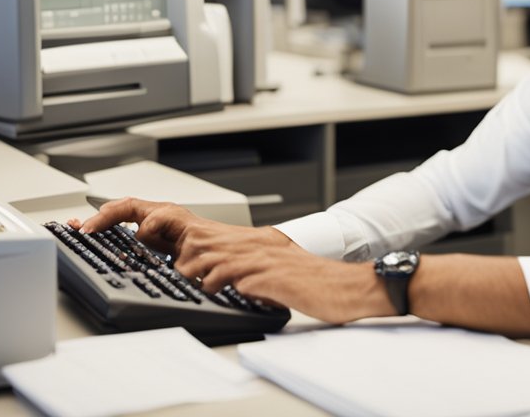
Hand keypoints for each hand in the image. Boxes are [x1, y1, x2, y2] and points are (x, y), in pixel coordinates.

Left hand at [68, 197, 393, 322]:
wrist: (340, 284)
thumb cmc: (294, 279)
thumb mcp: (244, 268)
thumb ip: (210, 264)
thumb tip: (176, 270)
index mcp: (220, 237)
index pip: (163, 215)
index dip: (122, 212)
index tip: (88, 221)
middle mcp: (227, 238)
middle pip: (167, 219)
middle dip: (127, 220)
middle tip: (93, 227)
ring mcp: (243, 252)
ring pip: (191, 253)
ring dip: (183, 269)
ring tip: (200, 279)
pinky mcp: (259, 271)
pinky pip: (221, 275)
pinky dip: (212, 283)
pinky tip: (220, 289)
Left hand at [182, 243, 394, 324]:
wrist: (352, 289)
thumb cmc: (321, 286)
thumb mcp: (282, 275)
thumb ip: (257, 274)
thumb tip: (234, 284)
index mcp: (263, 246)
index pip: (218, 238)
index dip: (192, 246)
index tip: (177, 257)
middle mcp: (263, 249)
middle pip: (212, 244)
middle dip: (188, 257)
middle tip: (176, 271)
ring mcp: (268, 262)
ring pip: (219, 258)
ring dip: (201, 272)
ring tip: (194, 282)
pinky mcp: (276, 279)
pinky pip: (240, 278)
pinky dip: (224, 285)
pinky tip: (219, 291)